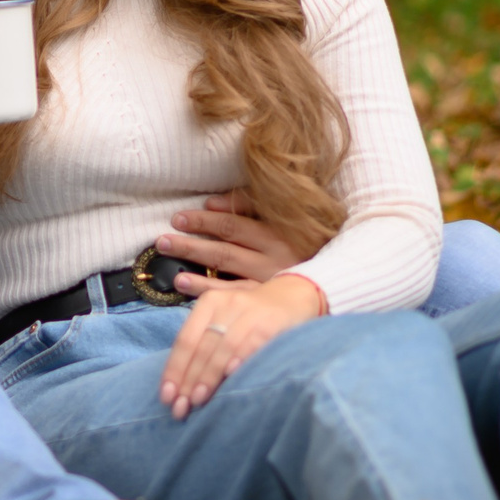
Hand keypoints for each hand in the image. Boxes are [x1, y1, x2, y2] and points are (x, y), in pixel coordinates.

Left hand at [152, 188, 305, 292]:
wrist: (334, 289)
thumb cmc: (305, 249)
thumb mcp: (289, 223)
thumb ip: (254, 206)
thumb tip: (212, 202)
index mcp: (283, 226)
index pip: (245, 212)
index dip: (218, 209)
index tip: (193, 208)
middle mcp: (276, 248)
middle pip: (230, 232)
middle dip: (197, 226)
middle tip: (171, 223)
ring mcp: (269, 274)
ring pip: (225, 259)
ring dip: (192, 251)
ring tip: (165, 246)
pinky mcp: (264, 297)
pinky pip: (229, 290)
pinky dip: (203, 286)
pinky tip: (181, 281)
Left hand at [156, 273, 322, 419]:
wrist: (296, 294)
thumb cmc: (252, 309)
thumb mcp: (224, 304)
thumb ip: (200, 319)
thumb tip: (178, 302)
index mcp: (209, 303)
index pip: (185, 339)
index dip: (174, 369)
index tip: (166, 396)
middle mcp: (226, 304)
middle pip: (201, 346)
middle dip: (188, 379)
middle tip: (180, 406)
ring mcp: (249, 313)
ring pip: (223, 347)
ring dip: (209, 375)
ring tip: (198, 399)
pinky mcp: (272, 323)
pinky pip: (253, 344)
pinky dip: (240, 359)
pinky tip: (230, 375)